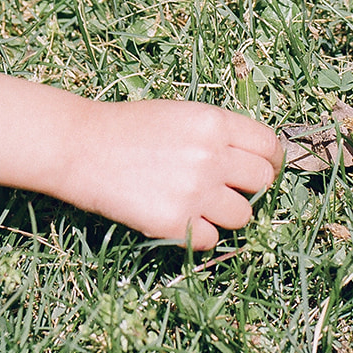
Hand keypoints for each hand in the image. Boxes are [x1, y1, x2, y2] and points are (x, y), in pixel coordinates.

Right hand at [60, 98, 283, 249]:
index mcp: (214, 122)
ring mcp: (195, 191)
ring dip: (226, 214)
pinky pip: (211, 239)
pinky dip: (198, 233)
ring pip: (243, 216)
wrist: (81, 146)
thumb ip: (218, 134)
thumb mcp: (180, 114)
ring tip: (198, 203)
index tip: (263, 169)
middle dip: (250, 188)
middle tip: (228, 189)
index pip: (268, 146)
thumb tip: (255, 160)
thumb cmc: (129, 127)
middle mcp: (211, 156)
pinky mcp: (175, 223)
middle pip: (261, 182)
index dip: (270, 160)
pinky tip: (178, 217)